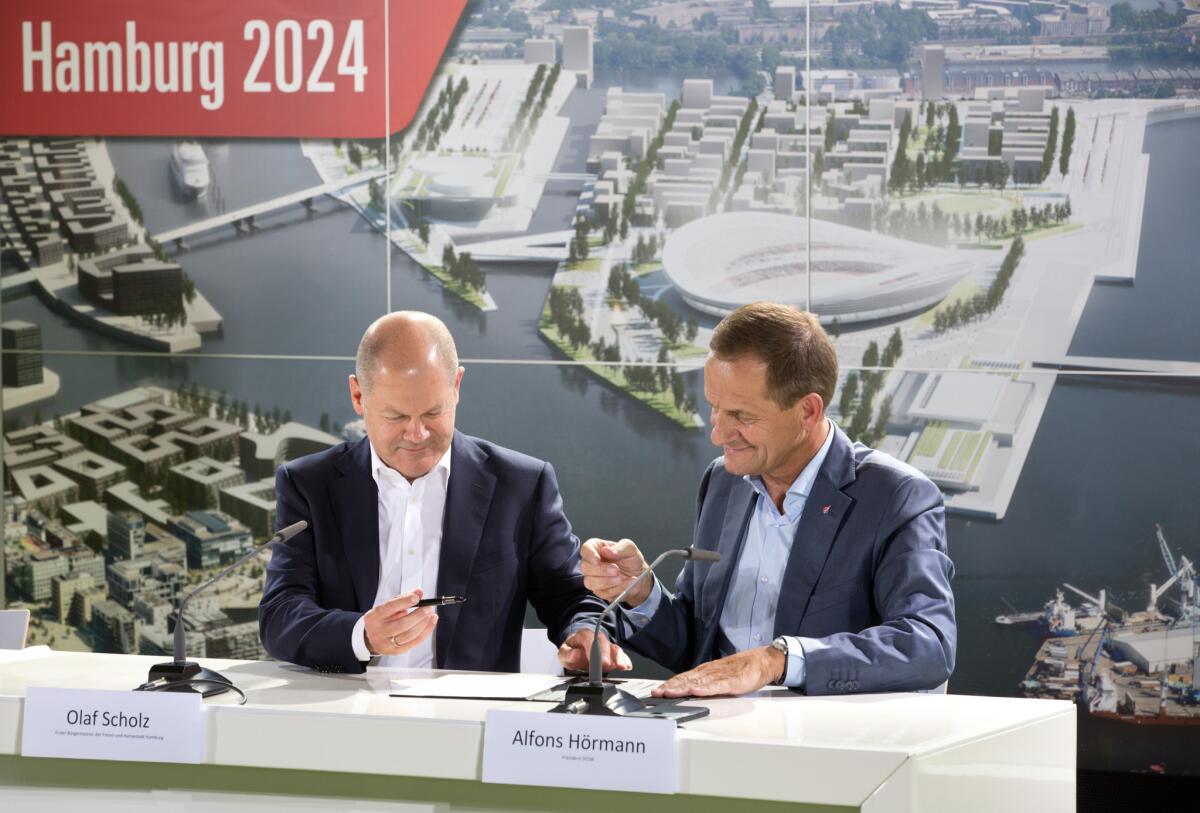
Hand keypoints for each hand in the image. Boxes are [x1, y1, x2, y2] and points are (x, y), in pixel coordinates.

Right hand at [363, 589, 436, 655]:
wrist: (371, 638)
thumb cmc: (383, 619)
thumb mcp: (387, 606)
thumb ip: (403, 598)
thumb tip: (419, 592)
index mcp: (374, 617)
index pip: (389, 608)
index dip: (404, 602)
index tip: (417, 597)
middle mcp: (379, 631)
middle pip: (401, 624)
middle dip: (418, 615)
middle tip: (428, 607)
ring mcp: (387, 644)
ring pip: (409, 635)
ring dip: (424, 624)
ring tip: (431, 615)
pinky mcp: (396, 651)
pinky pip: (414, 642)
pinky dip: (426, 632)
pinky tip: (431, 623)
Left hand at [558, 627, 632, 673]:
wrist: (578, 648)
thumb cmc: (572, 650)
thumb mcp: (563, 653)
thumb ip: (568, 654)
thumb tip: (577, 654)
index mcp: (584, 636)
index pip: (590, 639)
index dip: (594, 649)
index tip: (596, 660)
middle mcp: (598, 639)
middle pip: (605, 644)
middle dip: (607, 655)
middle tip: (607, 665)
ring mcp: (607, 647)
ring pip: (615, 649)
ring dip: (619, 658)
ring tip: (622, 666)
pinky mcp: (613, 655)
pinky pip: (621, 655)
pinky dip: (625, 660)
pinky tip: (627, 666)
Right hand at [580, 538, 650, 606]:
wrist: (639, 576)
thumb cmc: (631, 559)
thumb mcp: (631, 549)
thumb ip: (620, 547)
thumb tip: (606, 551)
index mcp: (597, 548)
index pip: (586, 549)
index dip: (589, 554)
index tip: (597, 560)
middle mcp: (592, 563)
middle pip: (585, 566)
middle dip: (601, 570)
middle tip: (616, 570)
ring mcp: (593, 578)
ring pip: (590, 582)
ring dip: (606, 581)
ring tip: (621, 578)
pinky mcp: (599, 591)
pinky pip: (603, 593)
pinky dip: (616, 589)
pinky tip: (627, 584)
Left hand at [652, 647, 784, 697]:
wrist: (763, 661)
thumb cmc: (742, 669)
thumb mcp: (720, 676)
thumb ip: (706, 682)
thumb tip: (689, 690)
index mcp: (707, 671)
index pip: (684, 678)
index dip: (670, 684)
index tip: (657, 691)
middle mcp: (711, 672)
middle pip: (687, 680)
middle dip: (671, 687)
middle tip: (657, 693)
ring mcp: (722, 676)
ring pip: (699, 682)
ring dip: (683, 688)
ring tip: (670, 693)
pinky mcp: (734, 682)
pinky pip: (718, 686)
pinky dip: (706, 689)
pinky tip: (697, 692)